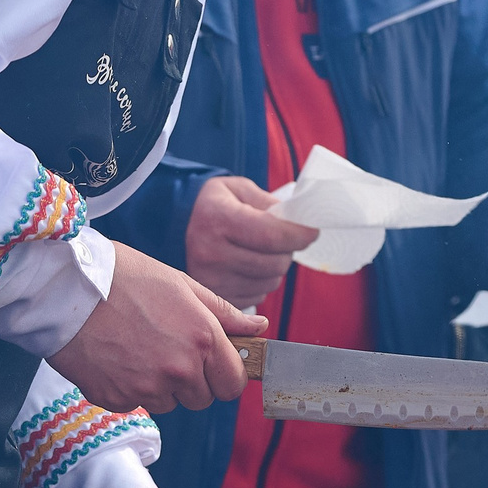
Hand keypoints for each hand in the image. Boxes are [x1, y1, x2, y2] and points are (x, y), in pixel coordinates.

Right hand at [52, 242, 264, 412]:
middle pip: (202, 399)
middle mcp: (179, 369)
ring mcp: (147, 388)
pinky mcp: (116, 399)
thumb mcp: (182, 285)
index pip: (233, 384)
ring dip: (160, 385)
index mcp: (202, 339)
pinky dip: (128, 387)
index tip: (213, 367)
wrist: (64, 287)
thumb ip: (224, 313)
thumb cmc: (123, 277)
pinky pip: (135, 403)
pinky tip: (115, 357)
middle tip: (167, 349)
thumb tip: (259, 328)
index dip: (225, 376)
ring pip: (169, 403)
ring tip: (136, 348)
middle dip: (192, 381)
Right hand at [186, 176, 318, 306]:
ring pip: (270, 282)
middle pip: (275, 263)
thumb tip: (299, 221)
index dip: (300, 235)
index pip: (272, 235)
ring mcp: (211, 280)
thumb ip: (269, 202)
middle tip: (281, 238)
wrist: (174, 226)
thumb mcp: (239, 189)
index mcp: (218, 219)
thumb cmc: (215, 205)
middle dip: (288, 250)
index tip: (313, 231)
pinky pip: (258, 296)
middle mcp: (211, 253)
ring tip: (260, 251)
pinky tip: (247, 266)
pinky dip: (261, 282)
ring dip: (275, 267)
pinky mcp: (216, 298)